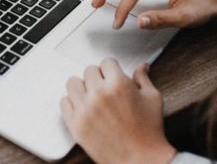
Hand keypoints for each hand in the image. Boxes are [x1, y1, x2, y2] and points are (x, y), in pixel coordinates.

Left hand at [61, 59, 176, 163]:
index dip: (112, 69)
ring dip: (82, 87)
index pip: (106, 62)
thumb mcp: (152, 99)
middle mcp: (99, 94)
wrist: (141, 160)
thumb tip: (141, 67)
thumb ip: (143, 79)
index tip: (112, 75)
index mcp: (118, 84)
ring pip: (73, 83)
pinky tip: (83, 107)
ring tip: (91, 96)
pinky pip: (64, 103)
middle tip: (105, 88)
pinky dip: (72, 103)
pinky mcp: (75, 125)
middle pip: (89, 71)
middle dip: (98, 77)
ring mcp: (84, 109)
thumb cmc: (149, 132)